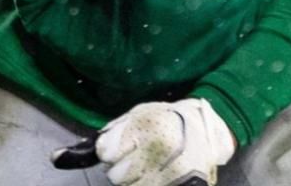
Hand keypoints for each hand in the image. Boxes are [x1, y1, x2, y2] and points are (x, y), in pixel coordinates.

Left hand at [93, 98, 235, 185]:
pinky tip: (154, 175)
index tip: (118, 147)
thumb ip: (115, 130)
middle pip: (115, 174)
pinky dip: (145, 184)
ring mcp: (168, 173)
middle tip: (136, 156)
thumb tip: (83, 151)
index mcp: (147, 127)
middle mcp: (157, 151)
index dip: (109, 150)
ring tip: (149, 165)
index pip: (105, 152)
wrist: (207, 131)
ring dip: (133, 179)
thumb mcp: (142, 113)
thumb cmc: (170, 120)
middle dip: (121, 166)